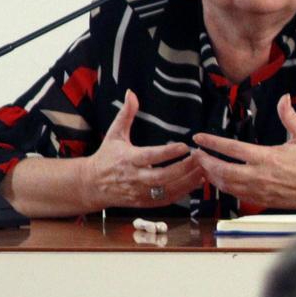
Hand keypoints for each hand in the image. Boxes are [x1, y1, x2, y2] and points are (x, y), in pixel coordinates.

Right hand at [79, 89, 203, 208]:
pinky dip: (183, 194)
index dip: (167, 153)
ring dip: (187, 182)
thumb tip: (131, 92)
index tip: (184, 146)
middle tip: (200, 158)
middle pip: (162, 177)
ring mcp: (140, 193)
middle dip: (183, 169)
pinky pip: (166, 201)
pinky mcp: (144, 203)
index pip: (150, 156)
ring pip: (167, 191)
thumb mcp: (114, 134)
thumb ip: (126, 114)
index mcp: (128, 159)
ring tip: (203, 170)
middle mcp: (135, 178)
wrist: (92, 185)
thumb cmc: (106, 156)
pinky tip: (196, 183)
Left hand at [193, 94, 295, 211]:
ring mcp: (259, 190)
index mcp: (267, 157)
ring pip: (226, 185)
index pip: (232, 149)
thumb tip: (284, 97)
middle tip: (195, 155)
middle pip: (223, 171)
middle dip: (205, 163)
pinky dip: (223, 188)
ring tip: (201, 167)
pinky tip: (217, 181)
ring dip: (211, 176)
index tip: (198, 138)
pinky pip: (235, 195)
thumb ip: (289, 116)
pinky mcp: (260, 201)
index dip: (212, 143)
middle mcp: (260, 175)